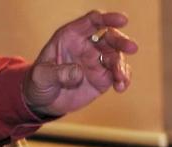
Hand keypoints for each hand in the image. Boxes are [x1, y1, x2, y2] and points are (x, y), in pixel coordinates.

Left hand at [23, 10, 137, 118]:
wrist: (43, 101)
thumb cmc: (39, 82)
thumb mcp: (42, 76)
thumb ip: (58, 73)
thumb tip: (78, 72)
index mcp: (71, 36)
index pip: (92, 21)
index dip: (107, 18)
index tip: (122, 20)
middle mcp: (87, 45)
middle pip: (109, 37)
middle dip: (121, 41)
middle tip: (132, 48)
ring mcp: (97, 62)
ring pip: (116, 57)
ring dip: (122, 66)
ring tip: (120, 79)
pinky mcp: (103, 78)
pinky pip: (118, 75)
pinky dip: (123, 79)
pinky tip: (121, 87)